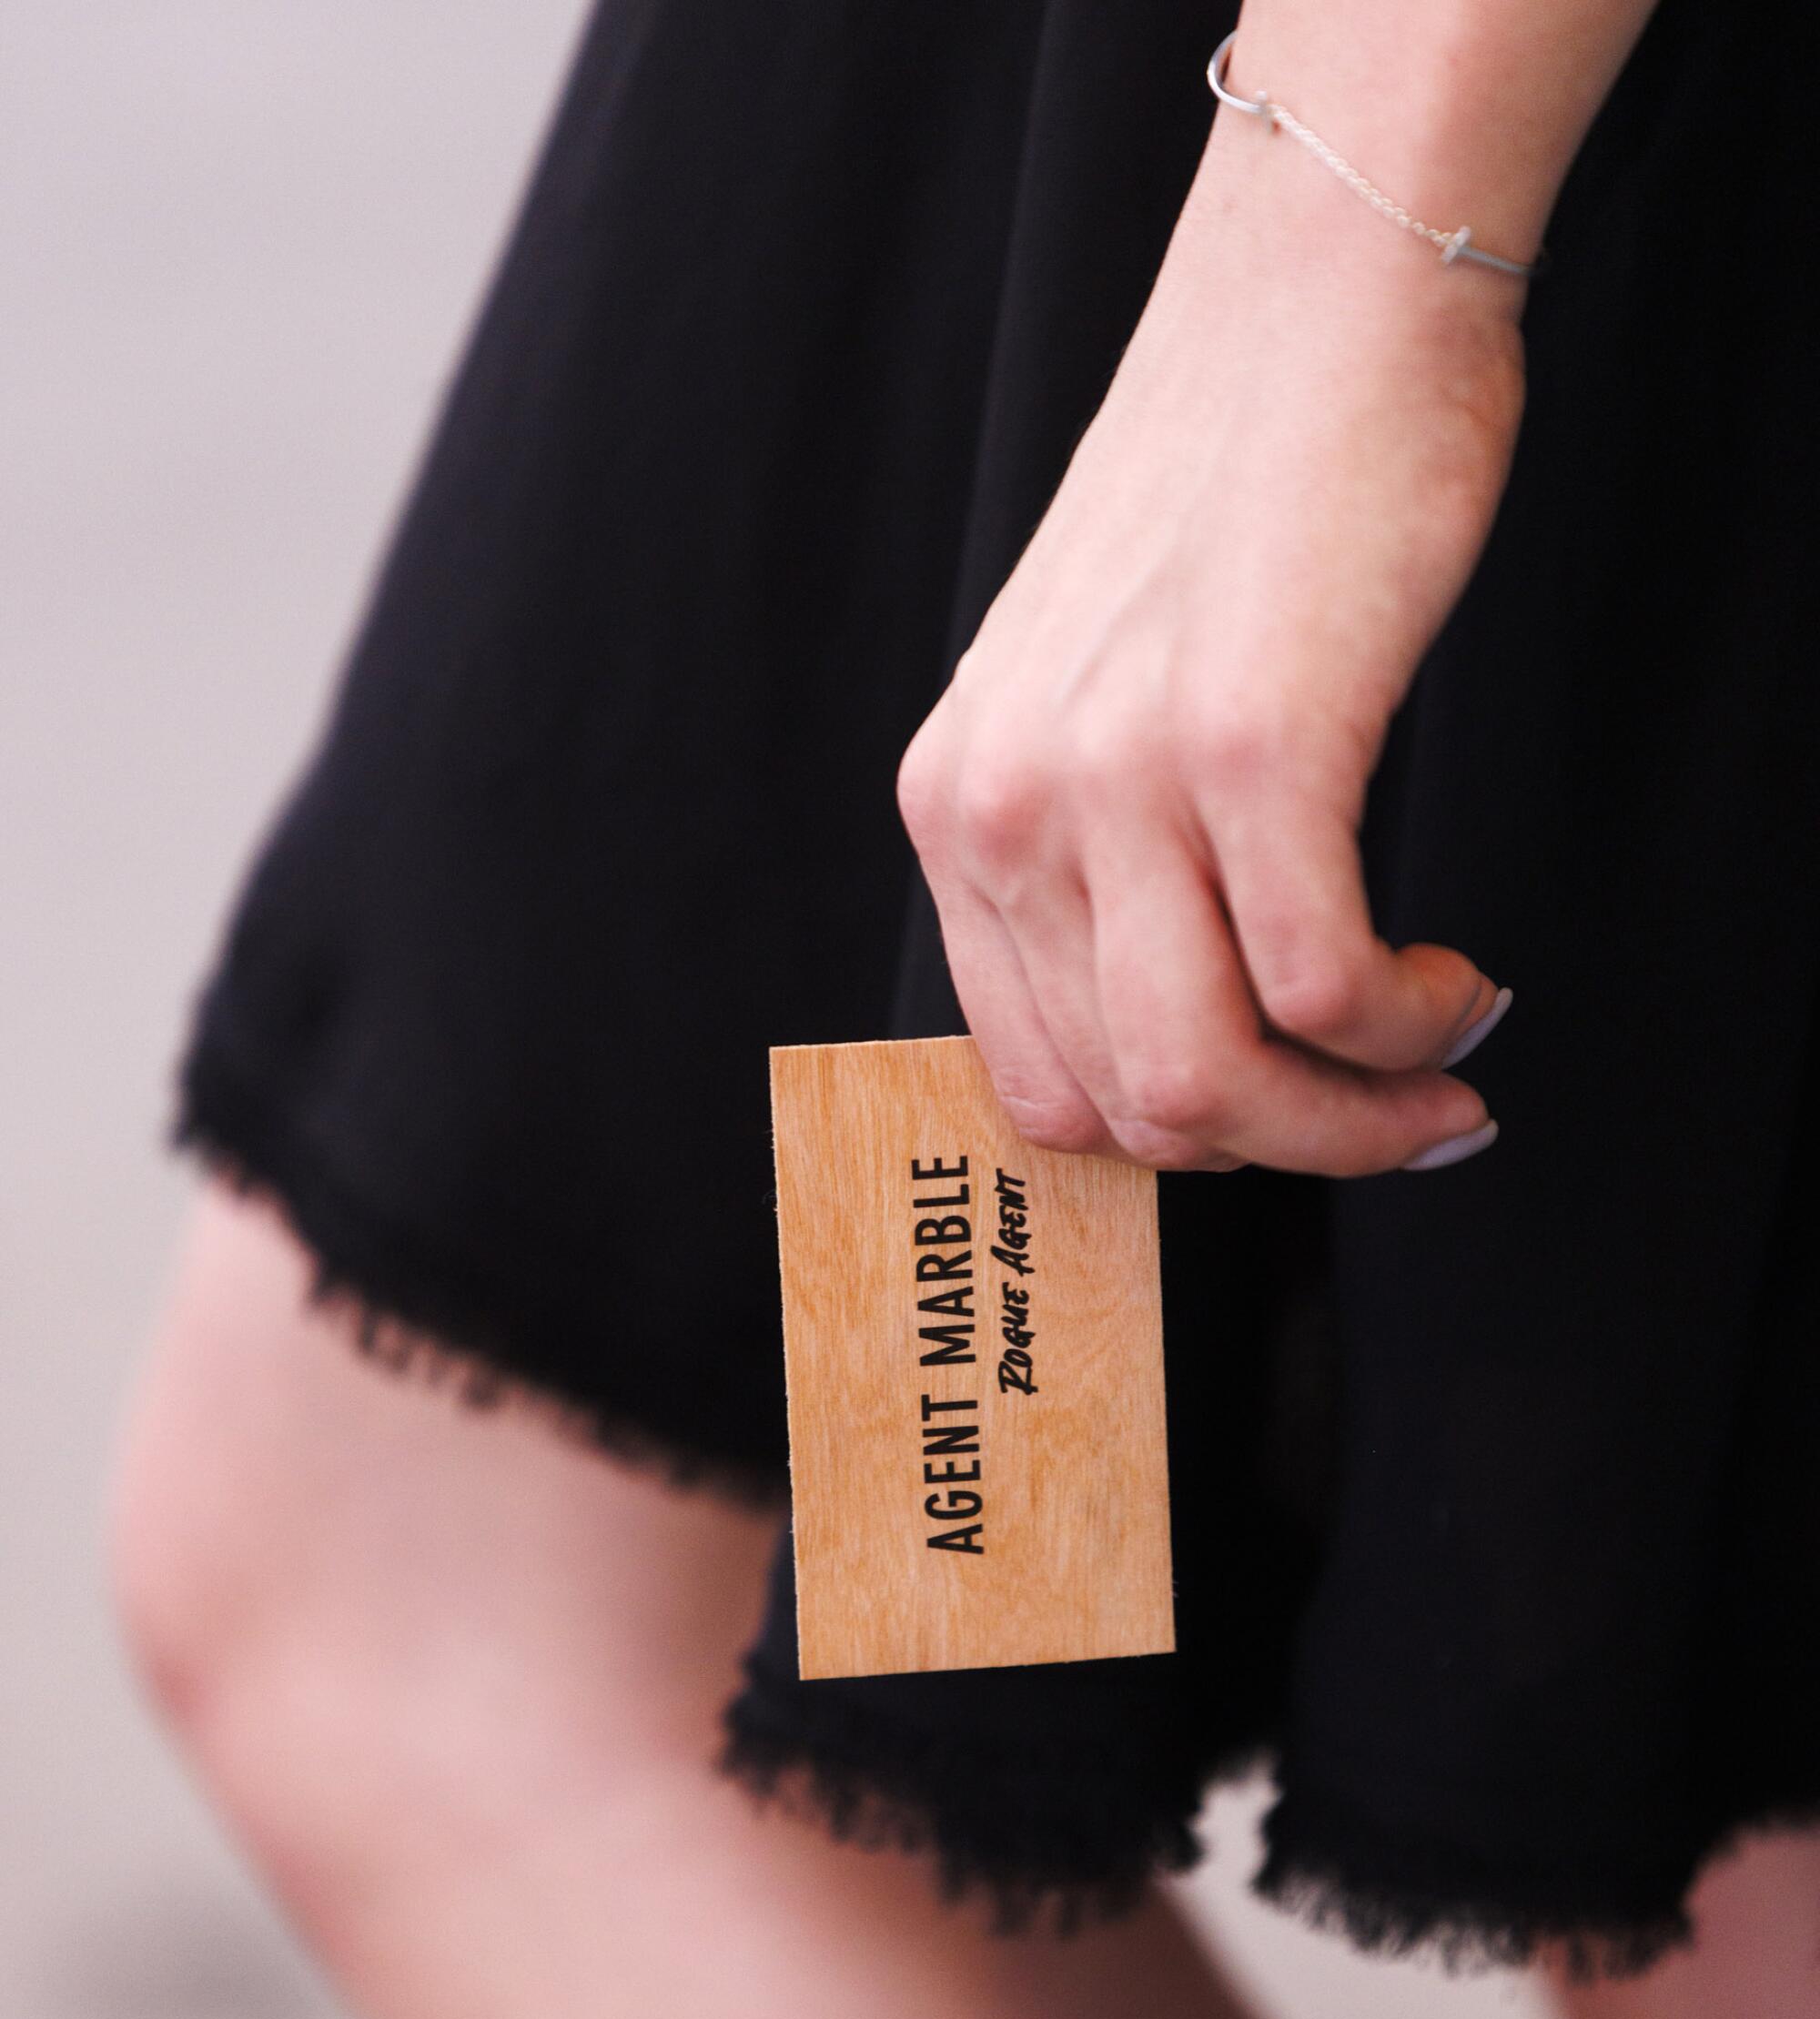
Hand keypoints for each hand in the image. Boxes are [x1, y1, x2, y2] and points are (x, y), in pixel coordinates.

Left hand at [895, 128, 1524, 1175]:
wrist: (1308, 309)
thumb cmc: (1227, 511)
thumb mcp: (1098, 708)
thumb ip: (1102, 867)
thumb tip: (1196, 1040)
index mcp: (957, 810)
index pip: (1035, 1082)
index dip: (1180, 1143)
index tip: (1293, 1119)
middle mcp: (1003, 808)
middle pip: (1131, 1108)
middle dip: (1287, 1150)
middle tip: (1401, 1113)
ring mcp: (1111, 779)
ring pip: (1212, 1083)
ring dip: (1352, 1123)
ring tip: (1440, 1061)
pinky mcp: (1245, 741)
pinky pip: (1322, 989)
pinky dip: (1408, 1028)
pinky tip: (1455, 981)